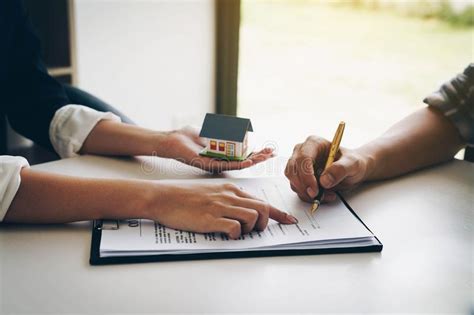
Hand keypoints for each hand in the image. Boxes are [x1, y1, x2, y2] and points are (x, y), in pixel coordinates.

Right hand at [148, 182, 297, 238]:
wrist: (163, 197)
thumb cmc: (185, 196)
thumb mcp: (211, 191)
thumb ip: (228, 198)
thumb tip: (243, 211)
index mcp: (231, 189)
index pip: (261, 200)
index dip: (279, 213)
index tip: (290, 220)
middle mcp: (229, 196)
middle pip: (263, 208)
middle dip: (266, 223)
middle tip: (257, 232)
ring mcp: (221, 207)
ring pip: (252, 218)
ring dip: (250, 230)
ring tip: (238, 233)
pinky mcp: (211, 219)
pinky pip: (234, 229)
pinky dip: (235, 235)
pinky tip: (225, 235)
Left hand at [158, 127, 274, 171]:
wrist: (170, 141)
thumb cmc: (184, 137)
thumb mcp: (206, 131)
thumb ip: (216, 130)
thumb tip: (227, 125)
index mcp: (220, 155)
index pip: (242, 155)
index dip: (256, 153)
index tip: (267, 149)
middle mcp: (219, 162)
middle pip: (244, 161)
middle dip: (259, 157)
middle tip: (272, 153)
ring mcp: (215, 164)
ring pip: (239, 165)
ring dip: (254, 160)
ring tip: (265, 156)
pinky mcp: (209, 165)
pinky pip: (227, 165)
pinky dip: (240, 164)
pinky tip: (250, 161)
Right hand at [284, 136, 371, 202]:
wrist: (352, 170)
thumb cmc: (352, 163)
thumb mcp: (353, 164)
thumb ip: (340, 169)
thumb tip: (324, 180)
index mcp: (314, 143)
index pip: (303, 158)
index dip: (306, 175)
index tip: (315, 189)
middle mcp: (303, 152)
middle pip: (293, 170)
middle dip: (304, 186)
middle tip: (317, 196)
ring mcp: (299, 165)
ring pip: (294, 181)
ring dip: (307, 193)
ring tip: (326, 195)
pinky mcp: (300, 177)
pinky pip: (298, 189)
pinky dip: (308, 196)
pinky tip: (323, 195)